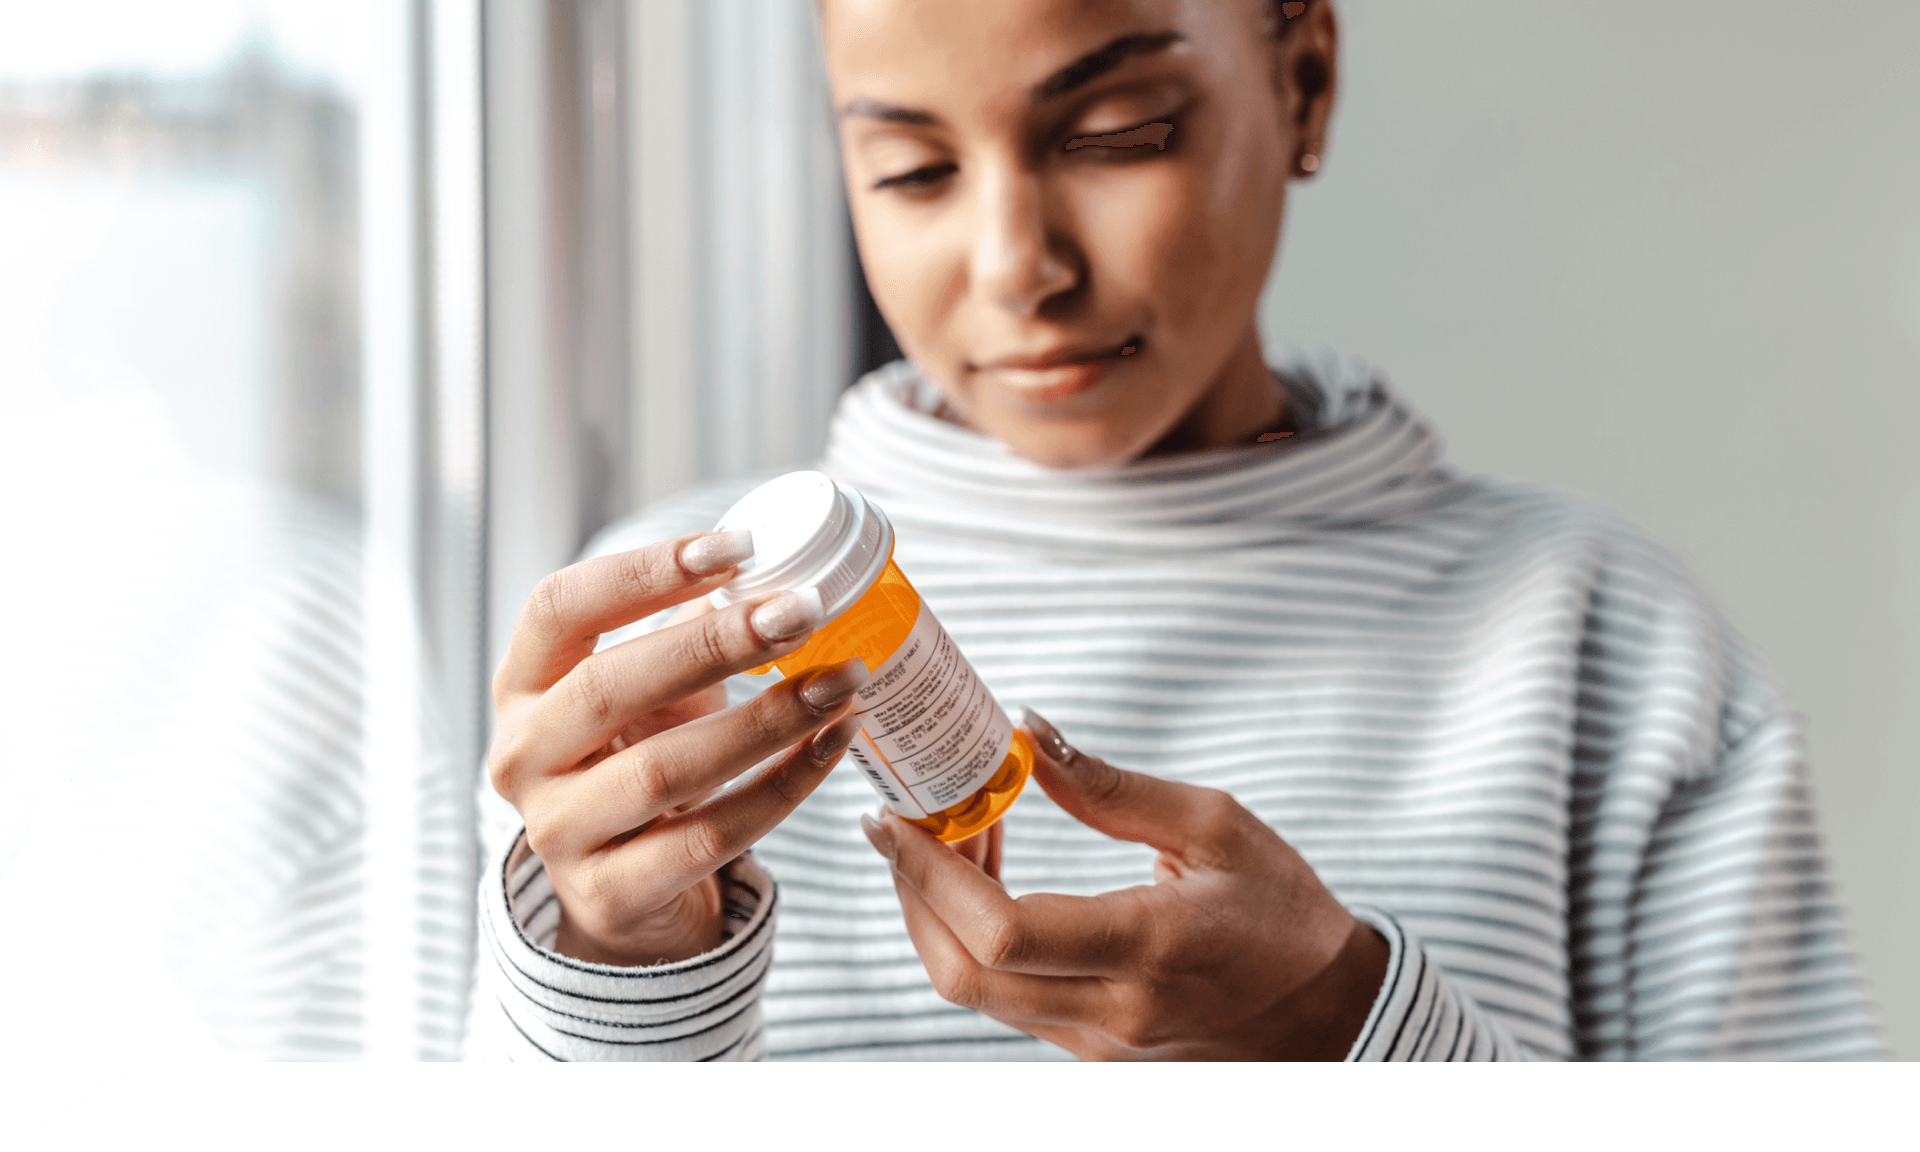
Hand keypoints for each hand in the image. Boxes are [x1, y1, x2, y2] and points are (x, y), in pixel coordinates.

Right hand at [489, 529, 869, 966]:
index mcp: (522, 687)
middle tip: (804, 611)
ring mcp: (557, 833)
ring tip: (842, 680)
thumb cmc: (639, 762)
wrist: (624, 893)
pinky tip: (834, 744)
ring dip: (767, 720)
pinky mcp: (609, 895)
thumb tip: (777, 565)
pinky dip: (783, 787)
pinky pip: (710, 837)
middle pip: (609, 686)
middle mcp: (521, 758)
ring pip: (664, 770)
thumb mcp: (648, 694)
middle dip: (715, 643)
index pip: (558, 607)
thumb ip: (689, 633)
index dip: (645, 572)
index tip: (738, 547)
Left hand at [859, 708, 1388, 1060]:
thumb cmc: (1283, 909)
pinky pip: (1005, 998)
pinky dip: (975, 938)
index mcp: (1147, 949)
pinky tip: (989, 880)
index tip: (894, 818)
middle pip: (961, 972)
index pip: (1000, 931)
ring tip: (956, 835)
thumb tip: (1024, 733)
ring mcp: (1096, 1044)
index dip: (928, 875)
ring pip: (973, 990)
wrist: (1331, 1012)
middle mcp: (1111, 1012)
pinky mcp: (1091, 1051)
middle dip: (912, 892)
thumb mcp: (1216, 824)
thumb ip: (1109, 787)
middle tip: (908, 819)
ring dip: (939, 913)